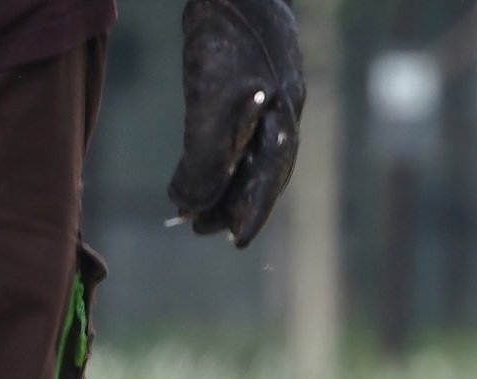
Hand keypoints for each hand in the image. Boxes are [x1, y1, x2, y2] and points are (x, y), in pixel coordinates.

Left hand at [167, 0, 304, 247]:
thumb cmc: (225, 37)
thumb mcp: (212, 103)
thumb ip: (205, 159)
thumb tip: (193, 205)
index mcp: (283, 120)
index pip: (270, 178)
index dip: (253, 212)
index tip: (236, 243)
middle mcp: (281, 111)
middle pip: (261, 170)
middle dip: (234, 201)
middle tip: (203, 229)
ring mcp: (267, 94)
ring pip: (248, 150)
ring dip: (224, 180)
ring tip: (197, 206)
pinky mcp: (247, 79)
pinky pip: (237, 128)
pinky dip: (220, 152)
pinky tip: (203, 161)